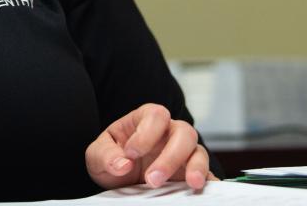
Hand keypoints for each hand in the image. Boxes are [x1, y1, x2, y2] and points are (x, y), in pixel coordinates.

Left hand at [85, 103, 216, 190]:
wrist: (118, 180)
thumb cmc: (111, 158)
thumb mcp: (97, 155)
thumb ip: (105, 155)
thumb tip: (122, 164)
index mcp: (146, 120)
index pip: (156, 115)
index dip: (146, 133)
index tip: (131, 153)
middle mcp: (169, 133)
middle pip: (184, 132)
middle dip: (170, 156)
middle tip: (152, 179)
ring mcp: (183, 154)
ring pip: (198, 151)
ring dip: (195, 167)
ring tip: (191, 184)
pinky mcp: (190, 174)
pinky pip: (208, 175)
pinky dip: (209, 182)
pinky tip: (204, 190)